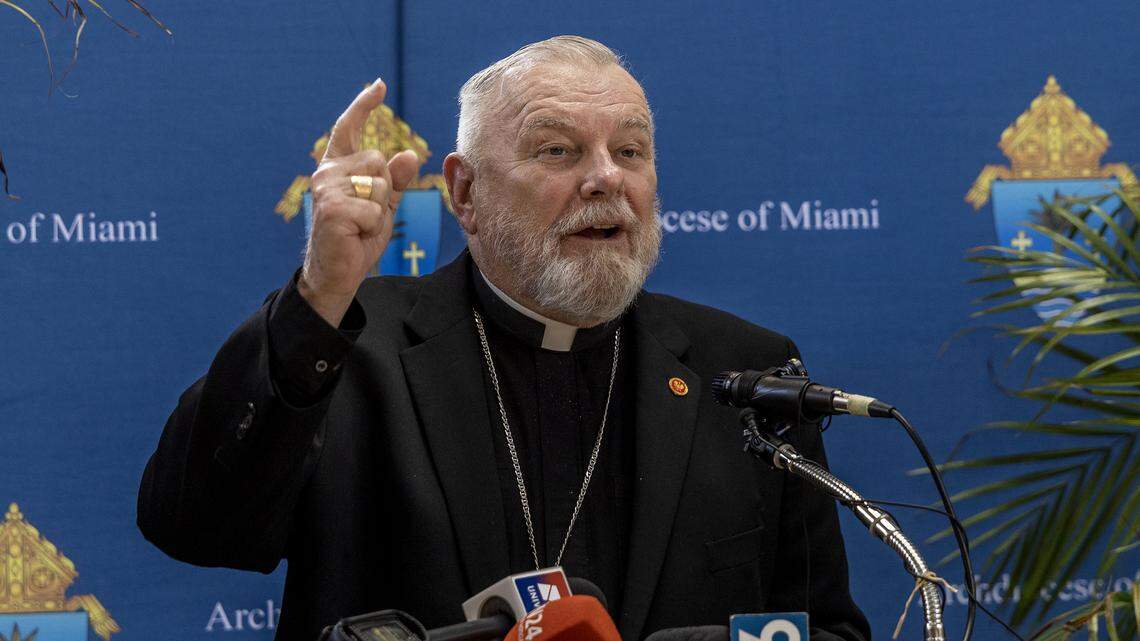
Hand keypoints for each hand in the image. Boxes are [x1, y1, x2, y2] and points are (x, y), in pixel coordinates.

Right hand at [299, 78, 419, 325]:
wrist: (336, 274)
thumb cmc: (357, 238)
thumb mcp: (382, 206)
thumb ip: (395, 181)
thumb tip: (411, 155)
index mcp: (338, 168)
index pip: (349, 129)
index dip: (363, 106)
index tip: (379, 85)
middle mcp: (327, 172)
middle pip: (378, 160)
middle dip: (384, 190)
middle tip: (366, 215)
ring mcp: (326, 189)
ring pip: (378, 184)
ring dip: (378, 211)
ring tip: (359, 226)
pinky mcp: (332, 209)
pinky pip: (374, 209)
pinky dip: (373, 226)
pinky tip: (354, 235)